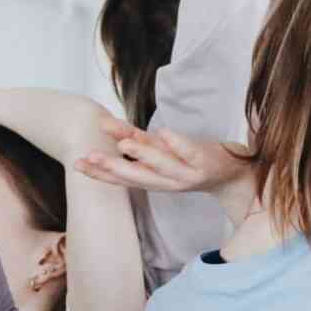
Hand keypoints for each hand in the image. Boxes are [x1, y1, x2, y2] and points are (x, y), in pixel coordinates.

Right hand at [75, 119, 258, 226]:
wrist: (232, 173)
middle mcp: (168, 182)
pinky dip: (177, 143)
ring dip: (142, 154)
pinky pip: (190, 152)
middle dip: (112, 167)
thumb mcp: (161, 153)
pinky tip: (163, 132)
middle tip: (90, 159)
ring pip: (161, 165)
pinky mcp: (204, 162)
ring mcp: (187, 173)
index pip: (123, 179)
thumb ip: (135, 141)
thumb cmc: (191, 161)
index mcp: (155, 181)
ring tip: (124, 144)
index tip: (77, 164)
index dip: (100, 173)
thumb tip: (107, 128)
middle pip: (137, 176)